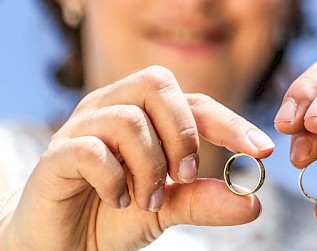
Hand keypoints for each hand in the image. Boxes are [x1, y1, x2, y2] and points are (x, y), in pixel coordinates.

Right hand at [1, 66, 274, 250]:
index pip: (193, 101)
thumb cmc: (111, 217)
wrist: (59, 248)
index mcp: (142, 112)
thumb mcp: (168, 209)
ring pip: (127, 118)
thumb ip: (206, 200)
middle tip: (183, 176)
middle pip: (156, 82)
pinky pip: (91, 149)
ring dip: (147, 166)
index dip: (229, 122)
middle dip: (181, 131)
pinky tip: (117, 200)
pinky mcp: (54, 155)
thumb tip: (255, 202)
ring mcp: (80, 127)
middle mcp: (111, 107)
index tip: (262, 150)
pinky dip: (114, 178)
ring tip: (145, 200)